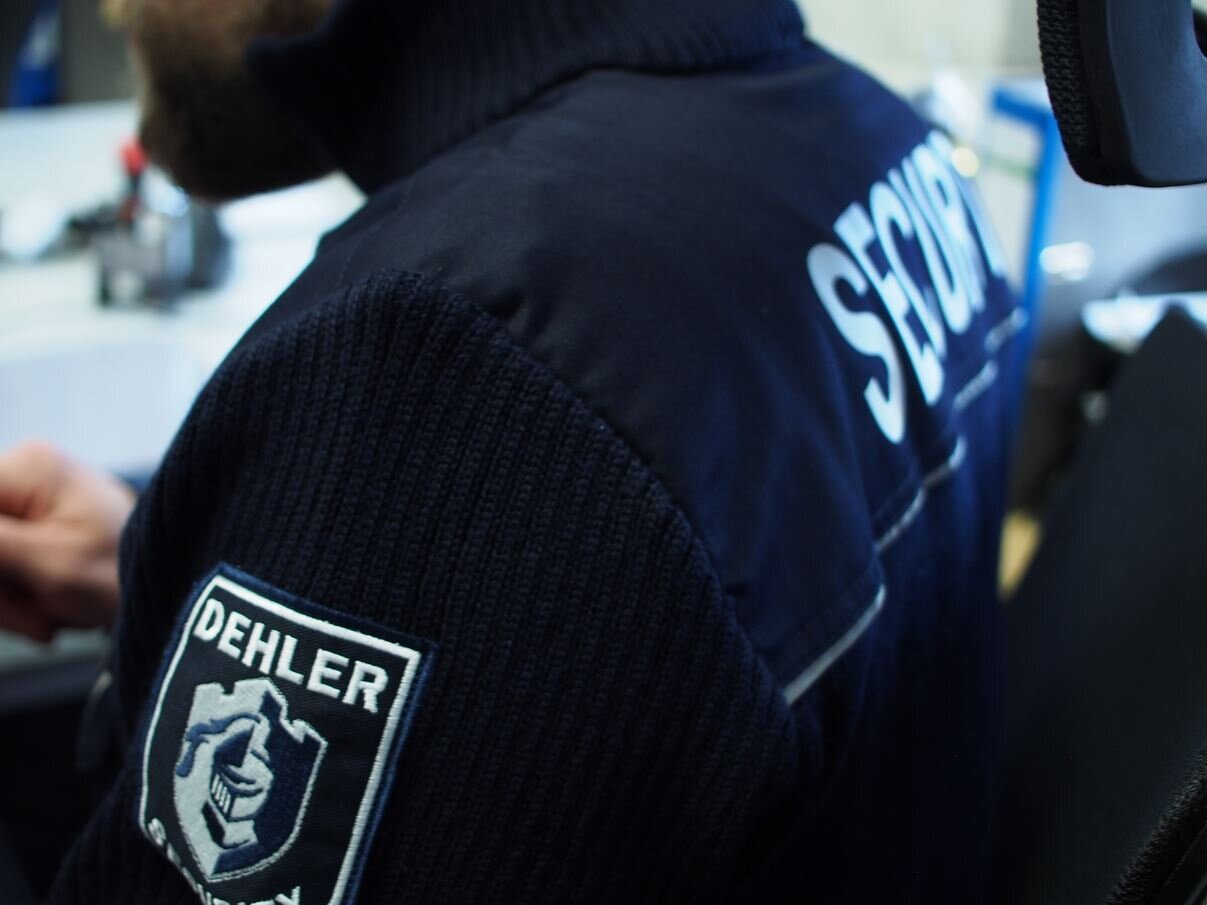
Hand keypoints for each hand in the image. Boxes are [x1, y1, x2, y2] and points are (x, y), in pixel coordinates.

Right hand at [0, 442, 135, 641]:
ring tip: (51, 619)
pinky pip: (1, 566)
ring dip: (8, 602)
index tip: (6, 595)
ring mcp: (28, 501)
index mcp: (27, 468)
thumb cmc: (123, 573)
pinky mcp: (31, 528)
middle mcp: (23, 474)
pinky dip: (18, 599)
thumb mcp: (49, 564)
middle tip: (37, 621)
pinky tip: (49, 614)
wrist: (172, 588)